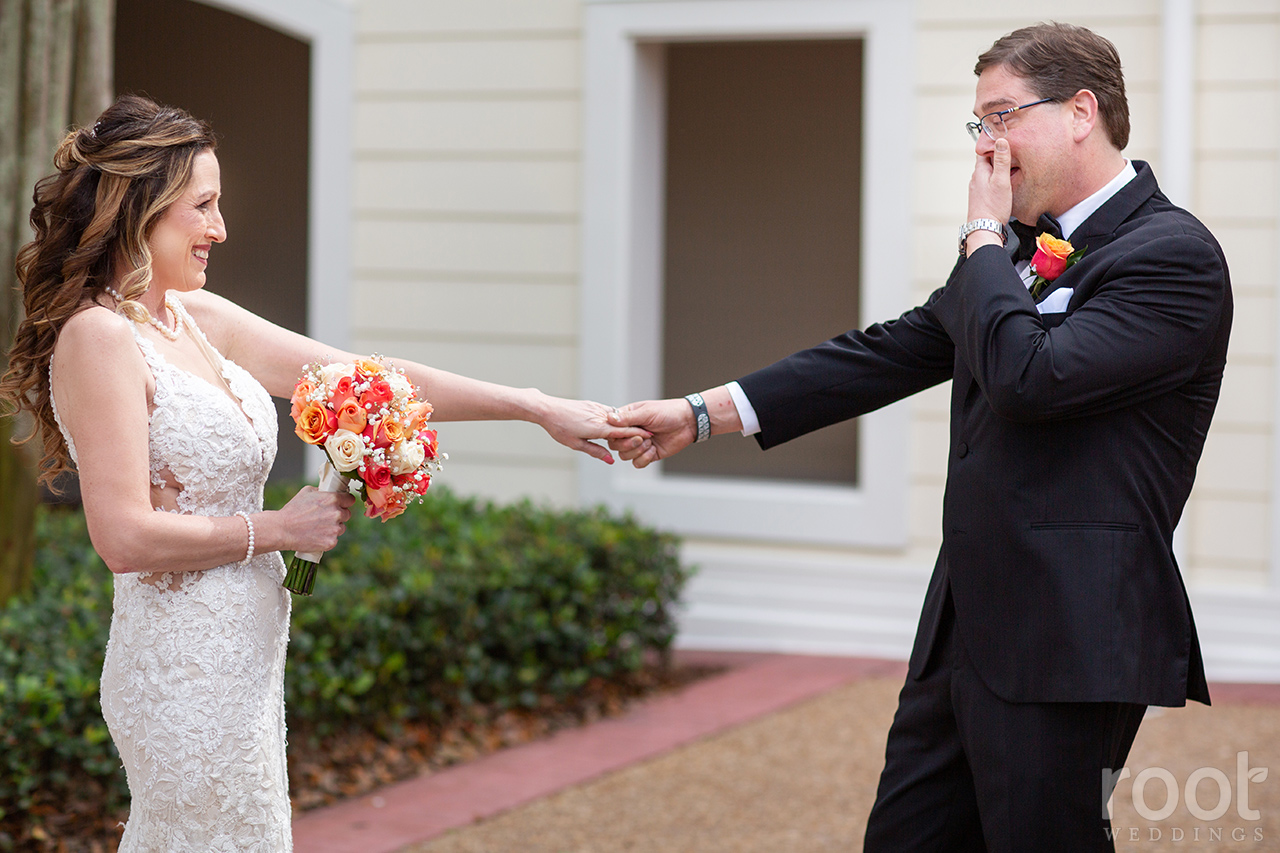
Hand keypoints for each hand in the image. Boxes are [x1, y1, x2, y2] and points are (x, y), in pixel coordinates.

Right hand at [277, 485, 354, 553]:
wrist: (282, 530)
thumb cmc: (292, 510)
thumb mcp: (306, 492)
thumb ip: (322, 491)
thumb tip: (328, 491)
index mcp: (333, 499)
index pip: (350, 500)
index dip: (345, 502)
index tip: (341, 504)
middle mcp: (337, 513)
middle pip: (347, 514)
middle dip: (338, 515)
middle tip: (324, 518)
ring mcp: (335, 529)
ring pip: (341, 528)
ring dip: (333, 527)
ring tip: (317, 527)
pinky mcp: (331, 542)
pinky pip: (334, 539)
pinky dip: (327, 539)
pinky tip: (316, 536)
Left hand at [535, 394, 651, 463]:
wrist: (547, 409)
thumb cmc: (560, 428)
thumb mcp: (577, 444)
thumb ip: (596, 451)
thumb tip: (611, 460)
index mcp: (598, 427)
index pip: (623, 431)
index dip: (637, 434)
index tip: (650, 436)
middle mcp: (600, 416)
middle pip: (623, 424)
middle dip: (635, 430)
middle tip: (648, 435)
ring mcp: (597, 408)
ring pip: (617, 417)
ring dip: (625, 423)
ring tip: (636, 429)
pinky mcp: (592, 404)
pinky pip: (608, 412)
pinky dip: (616, 418)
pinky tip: (617, 422)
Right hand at [606, 399, 696, 468]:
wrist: (687, 422)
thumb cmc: (668, 412)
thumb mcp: (647, 413)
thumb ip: (628, 418)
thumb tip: (609, 419)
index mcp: (627, 420)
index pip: (611, 430)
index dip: (618, 435)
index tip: (631, 432)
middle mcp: (630, 433)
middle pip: (615, 445)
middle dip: (628, 444)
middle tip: (642, 438)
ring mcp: (639, 444)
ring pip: (625, 456)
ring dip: (638, 451)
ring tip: (651, 442)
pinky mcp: (648, 454)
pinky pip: (637, 463)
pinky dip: (644, 458)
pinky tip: (653, 449)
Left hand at [967, 137, 1012, 227]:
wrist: (985, 229)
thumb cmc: (993, 207)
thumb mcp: (1001, 180)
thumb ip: (1001, 161)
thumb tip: (1000, 140)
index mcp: (979, 171)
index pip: (984, 151)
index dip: (994, 145)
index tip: (1005, 140)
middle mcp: (976, 179)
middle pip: (987, 162)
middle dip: (998, 157)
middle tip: (1012, 154)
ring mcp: (977, 189)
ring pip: (988, 173)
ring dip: (998, 170)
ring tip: (1011, 168)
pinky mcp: (981, 197)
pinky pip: (989, 183)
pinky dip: (997, 180)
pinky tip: (1005, 184)